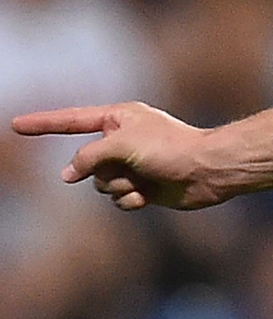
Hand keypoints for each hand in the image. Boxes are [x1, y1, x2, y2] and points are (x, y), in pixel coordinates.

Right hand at [11, 103, 224, 210]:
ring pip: (99, 185)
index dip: (42, 124)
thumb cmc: (170, 148)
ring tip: (147, 179)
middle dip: (105, 170)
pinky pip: (118, 200)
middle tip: (135, 165)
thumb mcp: (121, 144)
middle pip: (86, 163)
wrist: (208, 171)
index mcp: (118, 118)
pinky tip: (152, 194)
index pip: (71, 120)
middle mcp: (122, 140)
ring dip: (120, 186)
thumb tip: (68, 175)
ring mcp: (131, 165)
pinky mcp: (142, 187)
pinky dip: (132, 199)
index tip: (16, 125)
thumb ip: (87, 157)